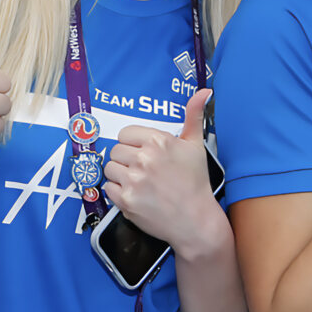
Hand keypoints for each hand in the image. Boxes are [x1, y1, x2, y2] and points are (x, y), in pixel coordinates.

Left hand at [104, 88, 225, 255]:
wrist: (196, 220)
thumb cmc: (196, 182)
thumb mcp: (196, 145)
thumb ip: (194, 116)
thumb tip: (204, 91)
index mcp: (158, 141)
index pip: (125, 133)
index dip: (133, 144)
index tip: (143, 154)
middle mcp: (144, 158)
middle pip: (115, 150)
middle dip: (126, 160)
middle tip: (142, 171)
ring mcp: (134, 180)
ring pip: (109, 169)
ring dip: (120, 176)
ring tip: (138, 183)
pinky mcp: (126, 200)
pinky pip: (107, 188)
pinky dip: (118, 193)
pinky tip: (135, 195)